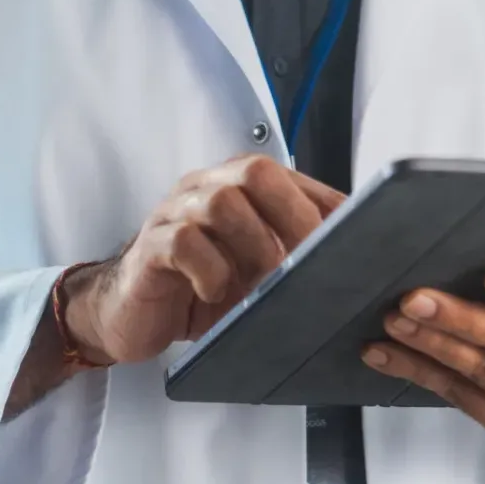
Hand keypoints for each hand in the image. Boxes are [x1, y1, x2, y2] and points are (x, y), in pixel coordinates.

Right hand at [65, 154, 344, 366]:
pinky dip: (210, 270)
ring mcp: (176, 214)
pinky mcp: (151, 247)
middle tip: (315, 261)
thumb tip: (351, 266)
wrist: (128, 312)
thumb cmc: (199, 288)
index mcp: (236, 187)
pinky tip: (218, 294)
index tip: (356, 240)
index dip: (325, 205)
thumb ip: (289, 256)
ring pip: (221, 203)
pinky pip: (183, 242)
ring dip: (255, 248)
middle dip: (295, 216)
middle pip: (254, 171)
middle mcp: (206, 188)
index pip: (289, 177)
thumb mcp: (253, 271)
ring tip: (267, 287)